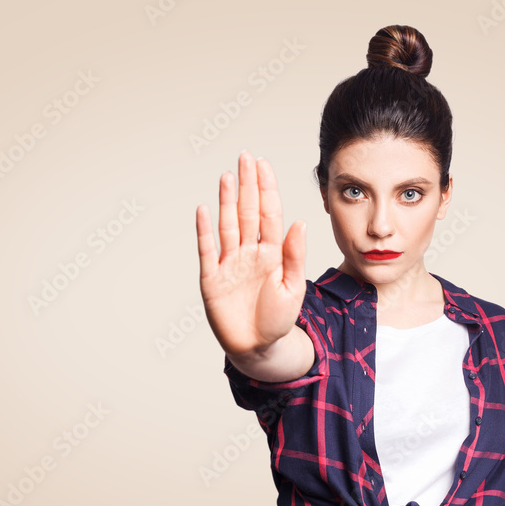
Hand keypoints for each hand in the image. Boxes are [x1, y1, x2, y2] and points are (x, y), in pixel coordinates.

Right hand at [195, 150, 307, 358]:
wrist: (259, 349)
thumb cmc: (278, 320)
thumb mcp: (293, 288)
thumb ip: (295, 255)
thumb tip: (300, 222)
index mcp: (272, 254)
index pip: (268, 214)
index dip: (266, 189)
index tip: (264, 164)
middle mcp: (250, 253)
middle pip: (247, 212)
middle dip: (247, 184)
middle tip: (245, 156)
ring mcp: (230, 264)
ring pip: (228, 225)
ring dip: (227, 200)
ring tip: (228, 175)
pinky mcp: (212, 279)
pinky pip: (207, 251)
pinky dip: (204, 230)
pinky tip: (204, 209)